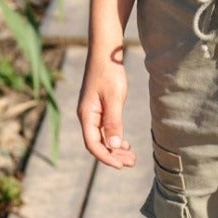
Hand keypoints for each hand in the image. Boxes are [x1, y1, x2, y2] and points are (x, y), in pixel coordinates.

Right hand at [76, 47, 138, 167]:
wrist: (104, 52)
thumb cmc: (109, 72)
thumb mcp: (114, 97)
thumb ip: (113, 121)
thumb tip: (114, 145)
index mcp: (87, 115)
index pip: (93, 144)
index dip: (106, 157)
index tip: (121, 165)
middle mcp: (87, 116)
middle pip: (98, 143)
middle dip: (113, 155)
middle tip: (131, 162)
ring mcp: (93, 113)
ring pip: (102, 137)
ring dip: (115, 149)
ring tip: (131, 157)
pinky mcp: (99, 108)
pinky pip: (105, 129)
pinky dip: (115, 138)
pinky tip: (125, 144)